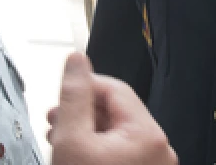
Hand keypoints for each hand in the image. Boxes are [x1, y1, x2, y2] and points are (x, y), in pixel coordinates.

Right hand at [47, 53, 177, 164]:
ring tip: (60, 135)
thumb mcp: (71, 140)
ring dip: (86, 129)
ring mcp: (152, 163)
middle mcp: (159, 149)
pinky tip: (76, 151)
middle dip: (82, 110)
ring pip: (116, 131)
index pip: (115, 88)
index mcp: (149, 135)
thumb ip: (74, 97)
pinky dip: (97, 147)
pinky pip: (120, 150)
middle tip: (56, 117)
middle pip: (116, 110)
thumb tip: (77, 60)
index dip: (85, 86)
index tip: (63, 91)